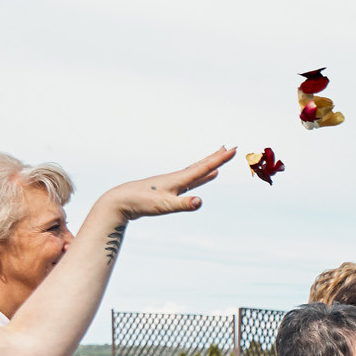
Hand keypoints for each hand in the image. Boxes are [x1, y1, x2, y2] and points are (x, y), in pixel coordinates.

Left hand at [94, 148, 233, 220]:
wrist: (120, 201)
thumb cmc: (141, 203)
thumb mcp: (164, 205)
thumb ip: (183, 204)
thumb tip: (200, 202)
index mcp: (179, 179)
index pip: (204, 167)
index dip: (220, 159)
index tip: (234, 149)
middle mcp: (177, 177)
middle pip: (202, 165)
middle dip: (217, 157)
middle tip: (231, 149)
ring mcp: (173, 182)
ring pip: (196, 171)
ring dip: (209, 165)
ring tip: (219, 159)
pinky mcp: (169, 189)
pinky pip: (190, 180)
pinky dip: (200, 177)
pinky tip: (204, 177)